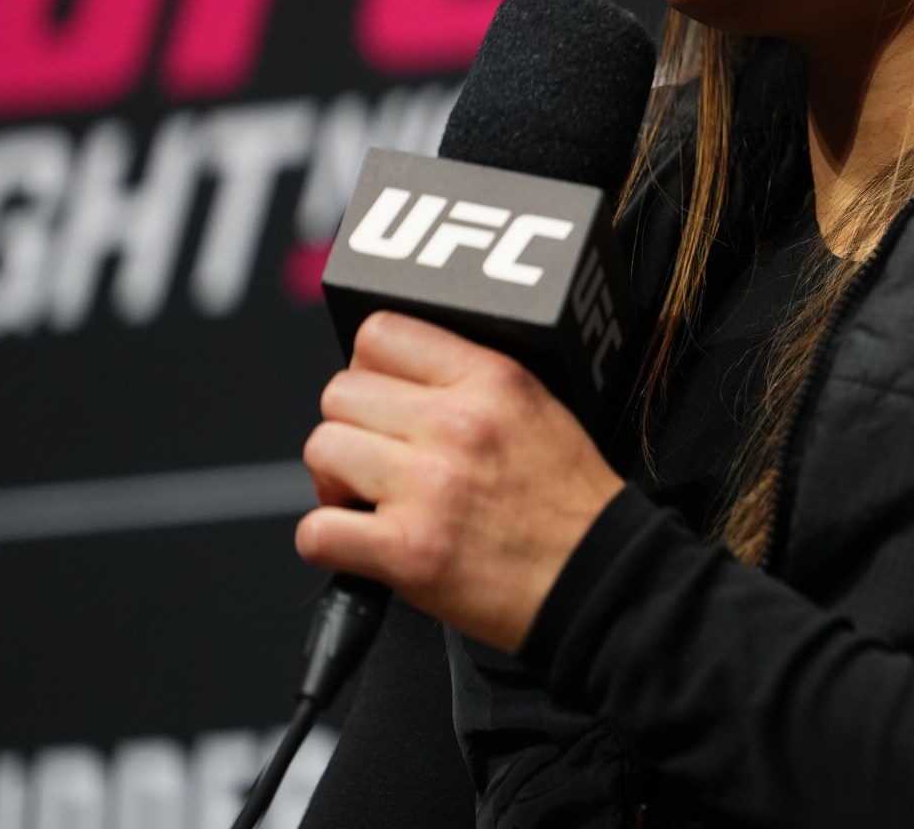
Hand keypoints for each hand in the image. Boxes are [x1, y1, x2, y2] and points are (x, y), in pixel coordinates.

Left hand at [295, 311, 625, 651]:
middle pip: (340, 393)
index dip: (369, 369)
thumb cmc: (571, 504)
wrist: (597, 579)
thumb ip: (469, 383)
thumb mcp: (539, 407)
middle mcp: (457, 424)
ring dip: (335, 481)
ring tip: (371, 501)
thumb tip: (396, 381)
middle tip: (377, 460)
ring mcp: (429, 487)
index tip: (381, 399)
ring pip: (322, 450)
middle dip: (351, 428)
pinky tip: (364, 544)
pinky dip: (327, 541)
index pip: (381, 334)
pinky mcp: (408, 551)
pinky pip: (317, 531)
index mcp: (492, 379)